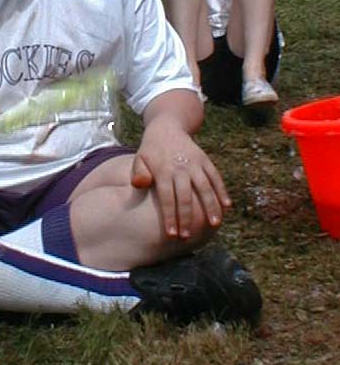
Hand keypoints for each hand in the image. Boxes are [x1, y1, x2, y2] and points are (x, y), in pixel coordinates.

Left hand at [131, 123, 230, 239]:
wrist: (167, 127)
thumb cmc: (151, 150)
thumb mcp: (139, 158)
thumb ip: (137, 172)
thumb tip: (139, 184)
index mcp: (163, 170)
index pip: (167, 197)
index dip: (170, 216)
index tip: (172, 234)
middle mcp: (180, 167)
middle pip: (186, 195)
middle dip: (187, 217)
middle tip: (188, 236)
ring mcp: (195, 163)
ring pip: (205, 186)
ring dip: (210, 205)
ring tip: (214, 224)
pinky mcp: (205, 160)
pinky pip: (215, 176)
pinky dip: (222, 190)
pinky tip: (227, 206)